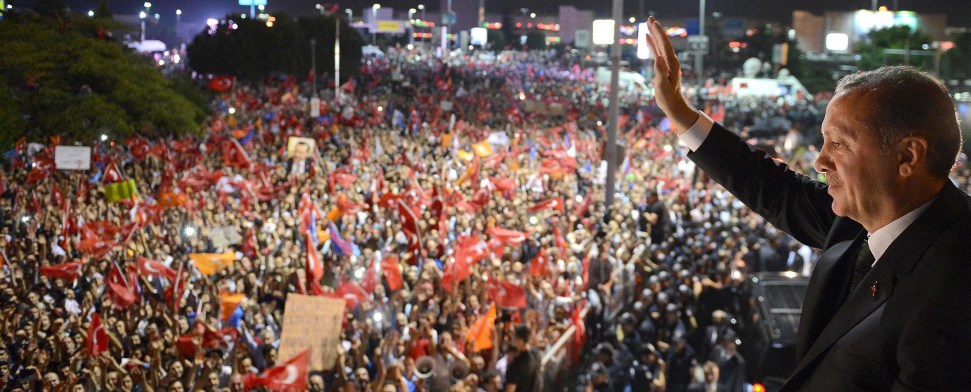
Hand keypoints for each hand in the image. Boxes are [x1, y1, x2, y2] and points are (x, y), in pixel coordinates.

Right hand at [646, 16, 698, 132]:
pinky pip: (656, 52)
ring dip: (654, 35)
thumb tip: (658, 58)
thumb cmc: (668, 98)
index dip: (659, 33)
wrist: (673, 105)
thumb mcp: (663, 86)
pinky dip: (652, 44)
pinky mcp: (662, 66)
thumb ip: (660, 72)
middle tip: (650, 18)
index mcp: (671, 64)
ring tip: (648, 24)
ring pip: (660, 45)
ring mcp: (666, 63)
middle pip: (663, 42)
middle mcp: (670, 61)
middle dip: (657, 30)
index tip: (653, 23)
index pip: (664, 45)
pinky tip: (647, 39)